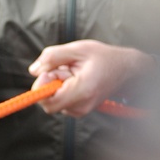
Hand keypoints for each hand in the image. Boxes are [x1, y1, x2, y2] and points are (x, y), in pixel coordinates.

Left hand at [28, 40, 154, 116]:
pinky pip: (61, 101)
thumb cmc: (103, 57)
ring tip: (73, 72)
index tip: (47, 71)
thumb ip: (52, 57)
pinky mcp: (80, 110)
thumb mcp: (77, 49)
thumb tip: (33, 70)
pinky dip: (63, 89)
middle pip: (49, 102)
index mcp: (82, 91)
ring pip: (54, 101)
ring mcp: (82, 110)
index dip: (41, 87)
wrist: (126, 69)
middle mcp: (82, 106)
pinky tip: (76, 79)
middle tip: (64, 68)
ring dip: (57, 85)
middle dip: (50, 84)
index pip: (49, 102)